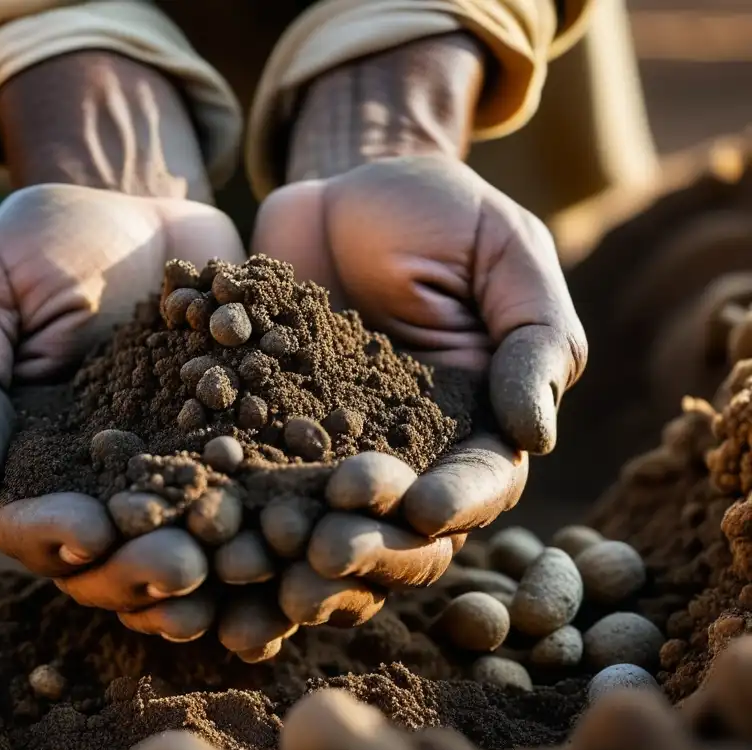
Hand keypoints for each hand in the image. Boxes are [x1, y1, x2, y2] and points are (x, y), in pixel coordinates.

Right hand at [0, 183, 244, 638]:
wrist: (139, 206)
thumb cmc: (43, 243)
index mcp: (28, 455)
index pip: (26, 523)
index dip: (52, 538)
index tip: (87, 532)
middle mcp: (99, 477)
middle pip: (110, 555)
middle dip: (139, 570)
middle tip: (179, 567)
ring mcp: (169, 465)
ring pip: (179, 541)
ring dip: (206, 566)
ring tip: (234, 564)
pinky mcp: (231, 441)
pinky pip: (245, 493)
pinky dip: (261, 522)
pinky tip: (285, 537)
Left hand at [245, 154, 583, 640]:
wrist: (340, 186)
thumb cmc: (440, 211)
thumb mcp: (504, 252)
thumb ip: (534, 336)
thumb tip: (537, 436)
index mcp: (479, 420)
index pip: (483, 482)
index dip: (458, 503)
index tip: (421, 510)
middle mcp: (410, 451)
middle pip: (403, 528)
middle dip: (372, 547)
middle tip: (327, 549)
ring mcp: (336, 449)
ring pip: (331, 524)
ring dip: (304, 553)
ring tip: (269, 556)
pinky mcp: (271, 432)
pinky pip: (261, 483)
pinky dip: (244, 514)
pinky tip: (219, 532)